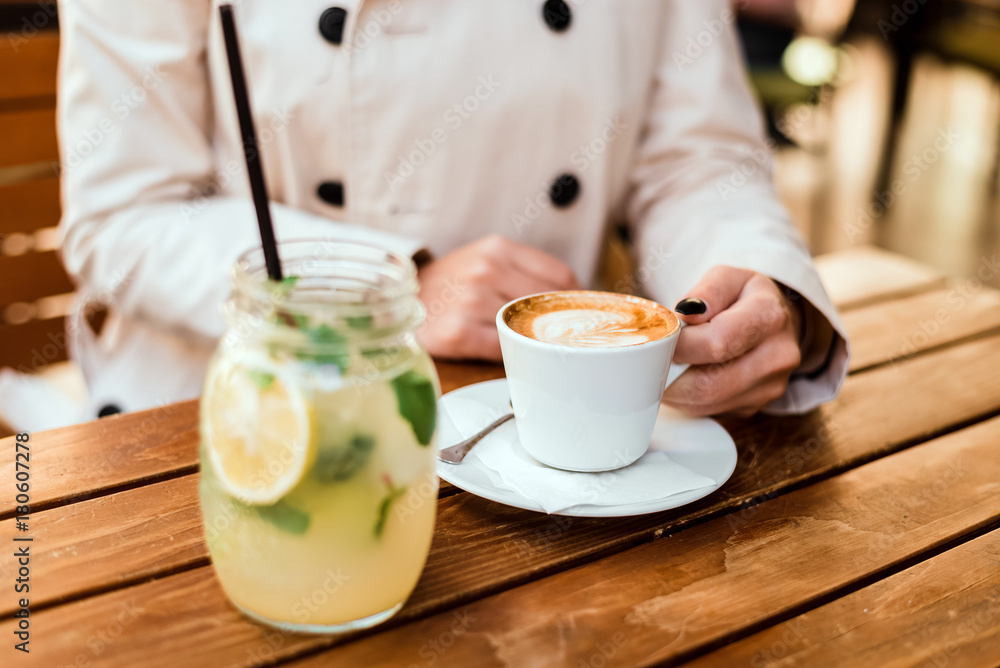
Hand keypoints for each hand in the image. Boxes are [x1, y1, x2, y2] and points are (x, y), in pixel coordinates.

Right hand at [416, 235, 580, 359]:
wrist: (403, 300)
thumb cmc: (452, 285)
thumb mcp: (486, 261)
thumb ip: (525, 273)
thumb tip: (574, 299)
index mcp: (498, 249)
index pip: (560, 277)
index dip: (574, 301)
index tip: (576, 315)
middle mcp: (485, 270)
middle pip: (546, 305)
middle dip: (557, 324)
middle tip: (562, 337)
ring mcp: (470, 301)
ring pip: (526, 328)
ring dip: (533, 341)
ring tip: (532, 346)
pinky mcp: (457, 331)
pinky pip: (502, 349)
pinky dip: (511, 355)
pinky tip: (509, 355)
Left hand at [662, 266, 802, 416]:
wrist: (776, 321)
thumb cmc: (745, 298)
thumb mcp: (728, 277)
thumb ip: (707, 292)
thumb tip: (685, 315)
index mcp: (769, 317)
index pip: (715, 343)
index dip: (681, 346)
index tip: (666, 339)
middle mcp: (777, 356)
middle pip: (709, 384)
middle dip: (672, 375)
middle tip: (659, 359)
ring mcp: (770, 386)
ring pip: (706, 404)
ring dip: (677, 391)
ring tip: (672, 367)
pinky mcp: (757, 406)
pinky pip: (711, 411)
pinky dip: (691, 399)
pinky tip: (690, 377)